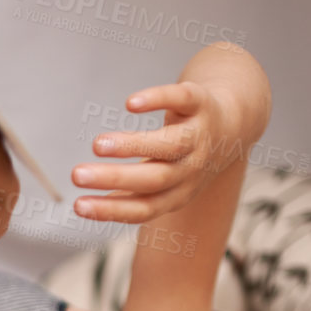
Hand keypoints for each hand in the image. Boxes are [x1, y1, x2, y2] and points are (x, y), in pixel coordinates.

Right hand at [71, 51, 268, 223]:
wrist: (234, 123)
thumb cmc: (187, 158)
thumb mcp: (166, 181)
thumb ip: (131, 193)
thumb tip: (86, 207)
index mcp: (177, 193)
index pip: (143, 208)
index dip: (111, 210)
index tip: (77, 206)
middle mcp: (191, 168)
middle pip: (153, 178)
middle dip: (114, 178)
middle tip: (76, 175)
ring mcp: (199, 135)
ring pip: (168, 145)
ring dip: (132, 145)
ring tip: (96, 144)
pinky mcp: (201, 102)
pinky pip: (181, 100)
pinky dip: (158, 100)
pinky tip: (130, 104)